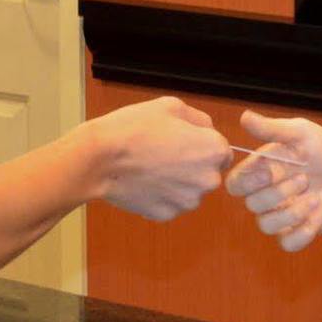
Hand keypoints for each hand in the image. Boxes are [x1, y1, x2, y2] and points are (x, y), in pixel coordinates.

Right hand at [81, 96, 229, 219]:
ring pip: (189, 190)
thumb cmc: (133, 128)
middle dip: (191, 165)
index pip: (222, 150)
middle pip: (207, 172)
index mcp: (213, 150)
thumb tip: (207, 129)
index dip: (201, 144)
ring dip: (177, 181)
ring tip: (150, 166)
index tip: (181, 141)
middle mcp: (208, 179)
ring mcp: (188, 201)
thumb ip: (199, 119)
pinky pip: (171, 203)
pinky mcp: (168, 215)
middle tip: (163, 153)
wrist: (100, 159)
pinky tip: (143, 181)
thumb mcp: (170, 106)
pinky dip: (161, 195)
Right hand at [224, 110, 321, 251]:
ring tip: (315, 198)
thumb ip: (272, 129)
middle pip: (252, 205)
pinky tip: (318, 215)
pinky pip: (287, 243)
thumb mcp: (300, 133)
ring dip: (292, 213)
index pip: (235, 184)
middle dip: (279, 193)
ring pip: (266, 226)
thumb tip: (244, 117)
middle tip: (305, 179)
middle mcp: (266, 195)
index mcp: (260, 171)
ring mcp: (281, 215)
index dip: (247, 181)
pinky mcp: (298, 231)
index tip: (270, 170)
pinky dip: (302, 232)